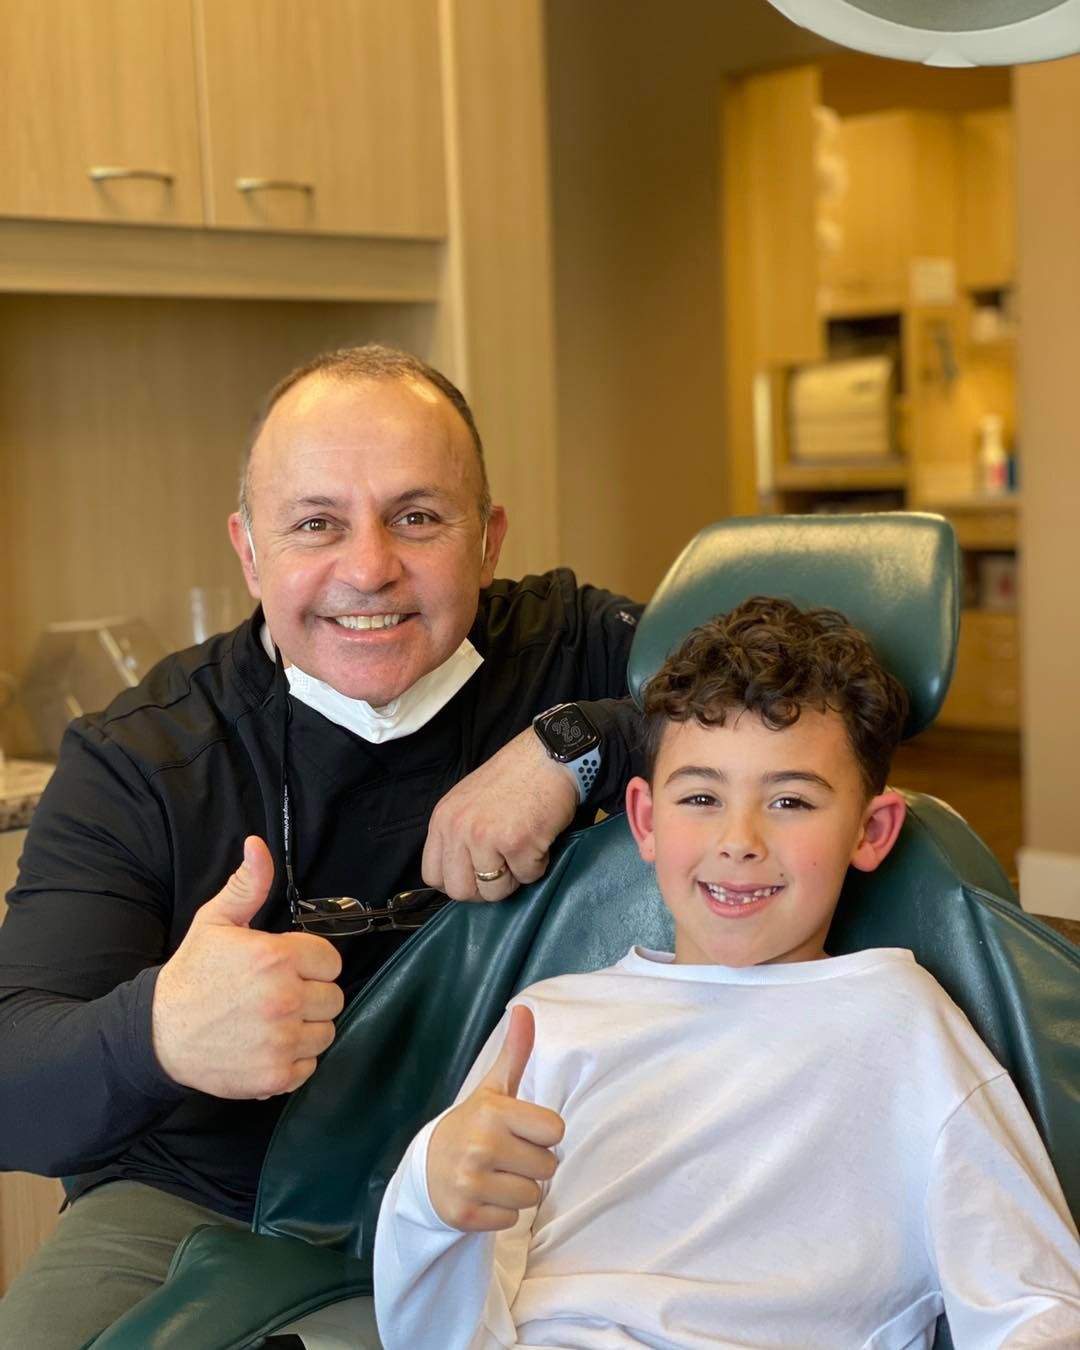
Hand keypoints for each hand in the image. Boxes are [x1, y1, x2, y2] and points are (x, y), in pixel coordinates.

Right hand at [152, 836, 344, 1098]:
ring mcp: (281, 1041)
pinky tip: (267, 1047)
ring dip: (306, 1029)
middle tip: (277, 996)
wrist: (158, 1035)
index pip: (331, 961)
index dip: (311, 964)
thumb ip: (248, 885)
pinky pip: (311, 1066)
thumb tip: (257, 846)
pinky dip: (294, 1061)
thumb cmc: (192, 975)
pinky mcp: (276, 1076)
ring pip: (327, 1033)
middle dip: (311, 995)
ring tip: (272, 1021)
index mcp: (276, 958)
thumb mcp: (215, 922)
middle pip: (333, 998)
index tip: (287, 968)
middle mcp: (284, 999)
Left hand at [422, 727, 578, 899]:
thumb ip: (458, 835)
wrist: (548, 756)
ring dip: (514, 877)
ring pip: (494, 892)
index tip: (477, 877)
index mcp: (443, 819)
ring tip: (524, 850)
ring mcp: (486, 837)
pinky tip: (540, 839)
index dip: (458, 882)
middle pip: (461, 891)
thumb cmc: (515, 777)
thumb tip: (462, 874)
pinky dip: (539, 864)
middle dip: (486, 889)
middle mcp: (459, 829)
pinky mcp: (517, 843)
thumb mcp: (467, 801)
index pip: (433, 876)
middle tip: (505, 869)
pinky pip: (527, 877)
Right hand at [427, 1006, 563, 1230]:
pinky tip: (483, 1195)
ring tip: (495, 1176)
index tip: (520, 1131)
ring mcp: (470, 1182)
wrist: (427, 1168)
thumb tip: (524, 1007)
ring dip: (518, 1190)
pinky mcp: (465, 1215)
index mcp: (493, 1112)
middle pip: (548, 1167)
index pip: (555, 1131)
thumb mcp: (493, 1089)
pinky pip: (512, 1220)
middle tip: (506, 1156)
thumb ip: (515, 1052)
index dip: (541, 1133)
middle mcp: (481, 1145)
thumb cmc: (473, 1125)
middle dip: (531, 1164)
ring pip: (532, 1197)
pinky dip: (501, 1212)